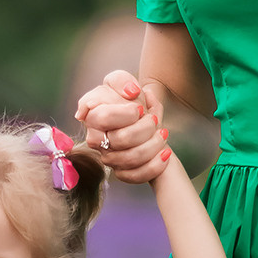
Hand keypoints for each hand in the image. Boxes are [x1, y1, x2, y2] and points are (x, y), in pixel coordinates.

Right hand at [73, 69, 168, 183]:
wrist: (138, 116)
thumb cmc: (125, 98)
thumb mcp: (121, 82)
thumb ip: (121, 80)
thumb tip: (131, 92)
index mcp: (92, 116)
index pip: (103, 118)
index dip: (125, 114)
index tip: (140, 108)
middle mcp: (96, 139)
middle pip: (120, 140)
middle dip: (144, 129)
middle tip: (154, 119)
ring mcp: (108, 157)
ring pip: (130, 160)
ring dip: (153, 146)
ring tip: (164, 133)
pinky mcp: (121, 171)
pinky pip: (136, 176)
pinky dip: (154, 166)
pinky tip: (165, 154)